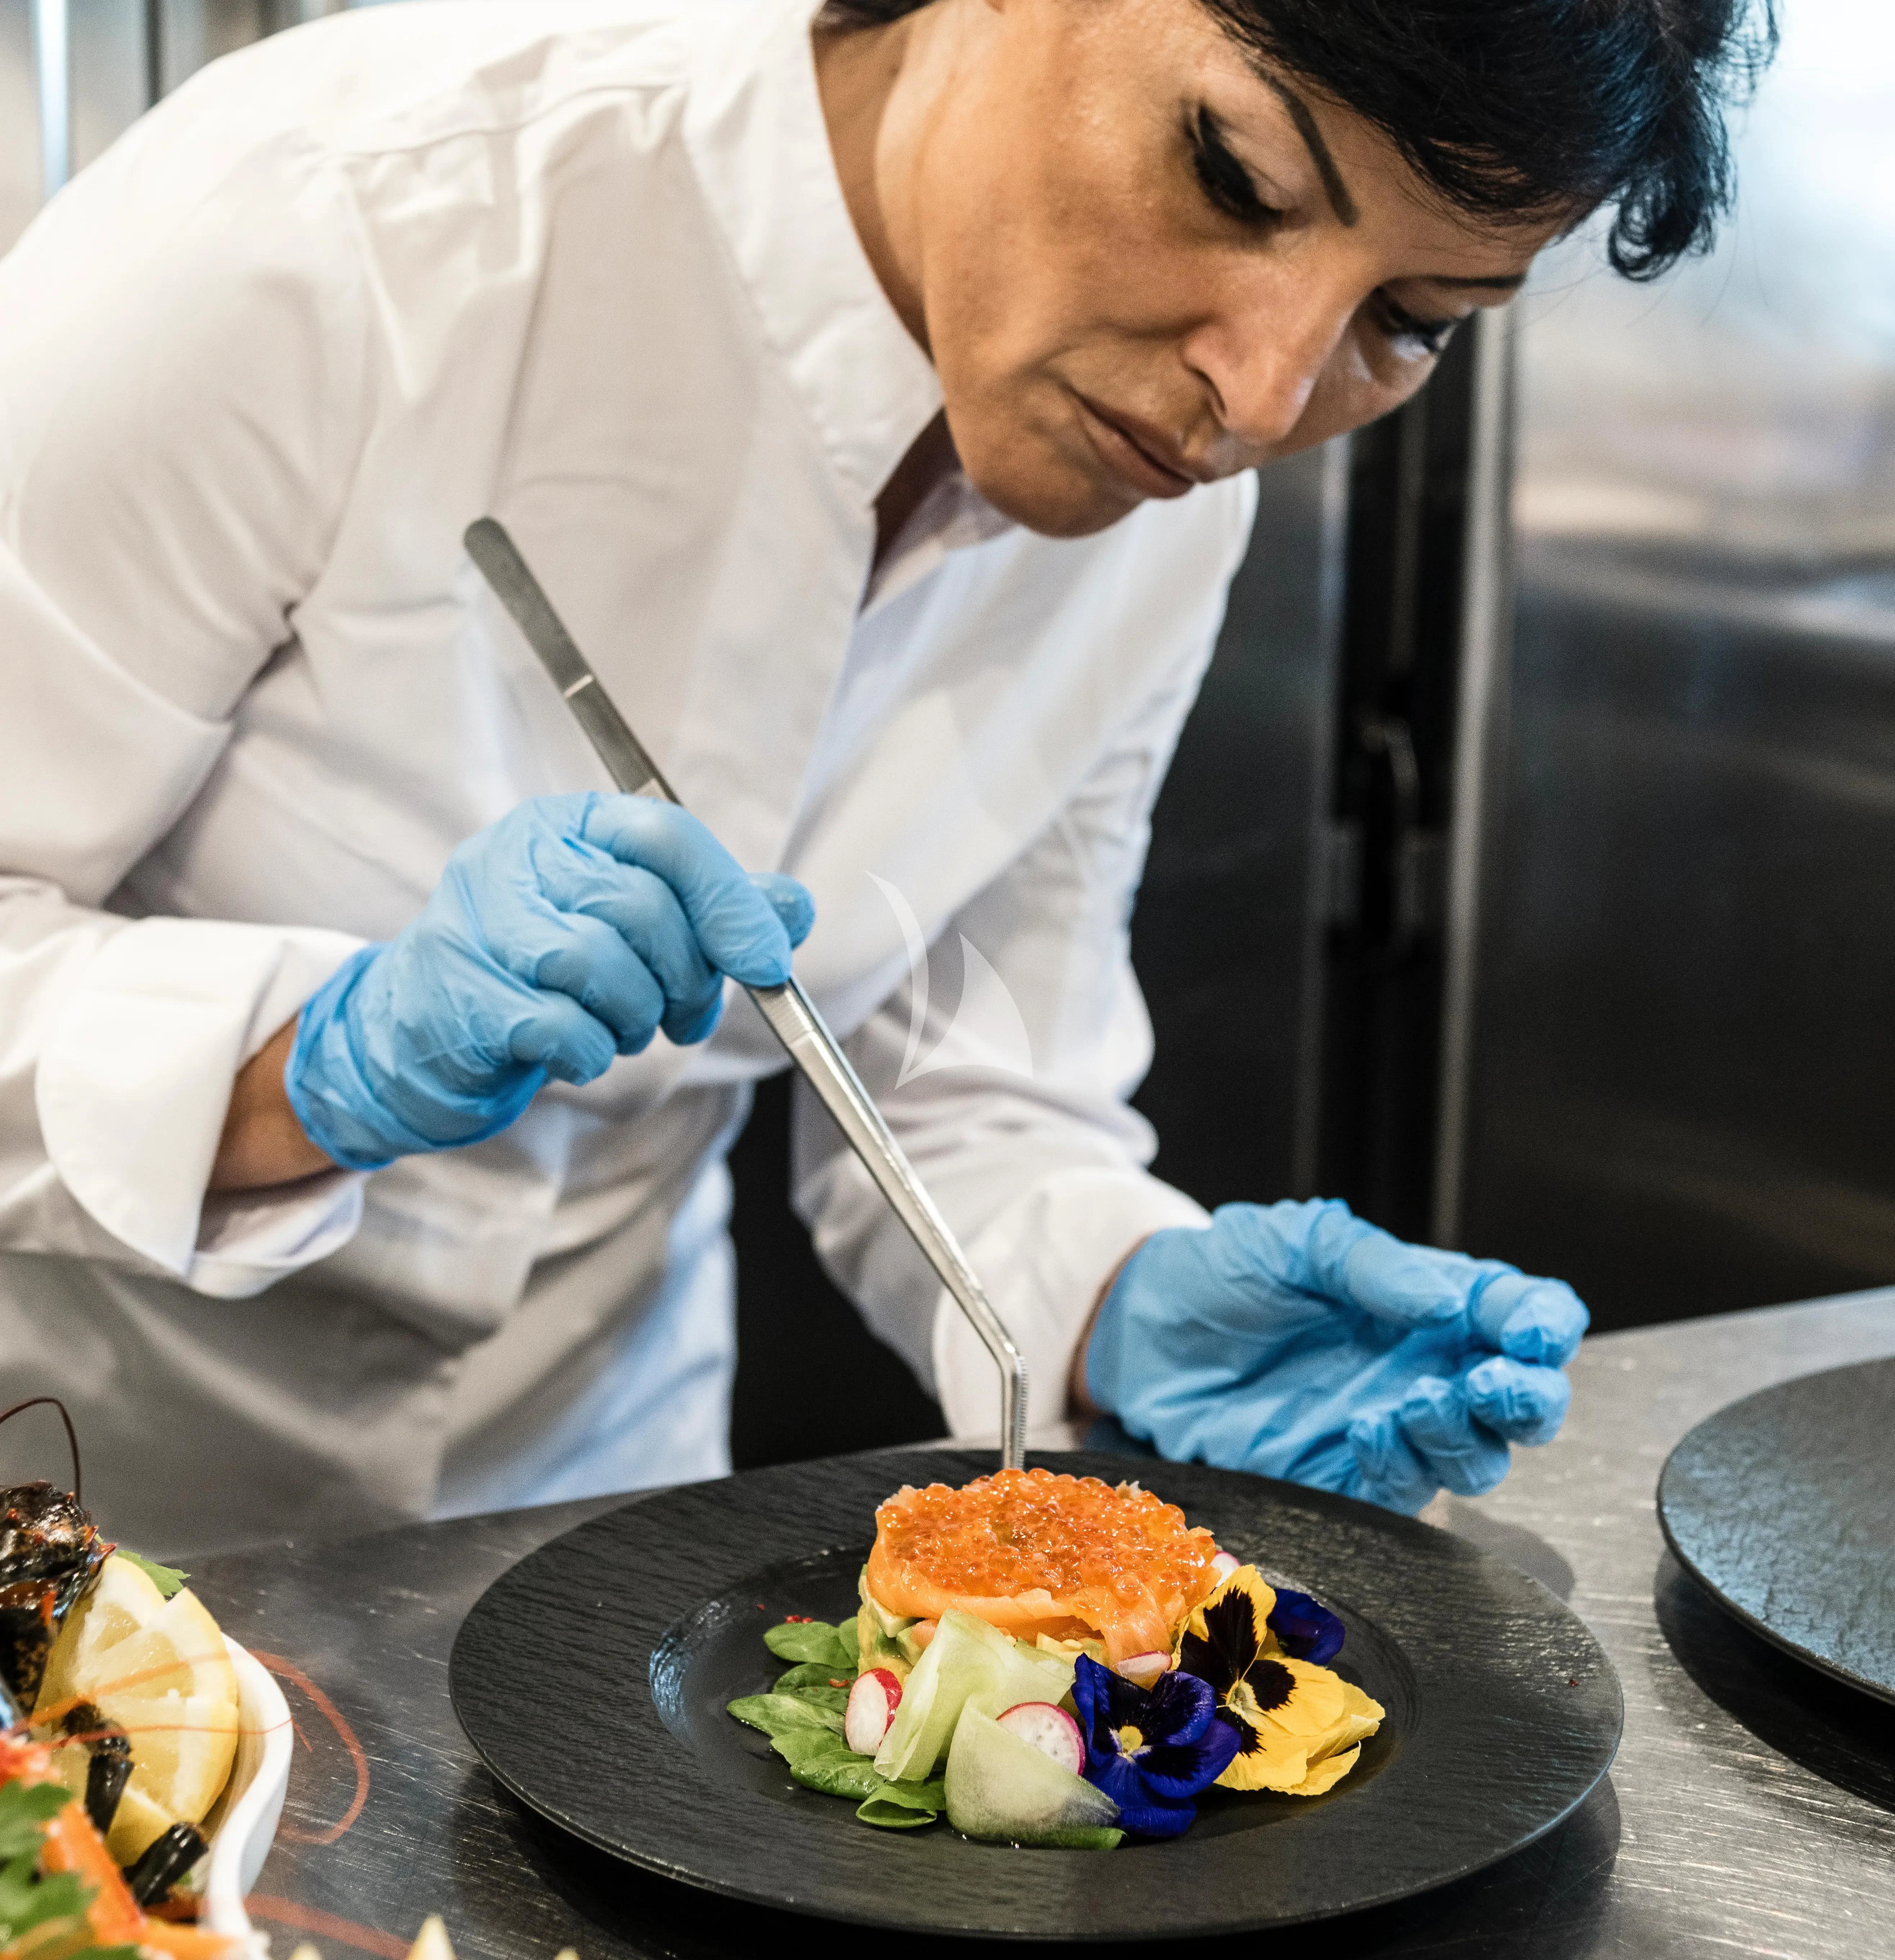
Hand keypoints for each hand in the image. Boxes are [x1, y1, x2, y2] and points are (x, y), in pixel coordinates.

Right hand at [284, 793, 812, 1169]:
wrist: (425, 1034)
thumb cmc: (542, 975)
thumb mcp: (634, 930)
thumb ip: (713, 911)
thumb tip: (793, 909)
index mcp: (566, 826)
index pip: (666, 837)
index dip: (730, 903)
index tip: (767, 960)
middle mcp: (514, 858)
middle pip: (639, 907)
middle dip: (685, 977)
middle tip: (682, 1014)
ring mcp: (475, 923)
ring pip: (597, 964)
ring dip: (633, 1017)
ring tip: (621, 1028)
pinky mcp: (458, 996)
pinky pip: (559, 1026)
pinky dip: (589, 1053)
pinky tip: (577, 1052)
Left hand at [1085, 1199, 1586, 1512]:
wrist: (1142, 1333)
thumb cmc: (1223, 1273)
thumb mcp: (1296, 1243)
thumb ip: (1371, 1265)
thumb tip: (1449, 1302)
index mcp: (1428, 1302)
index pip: (1518, 1315)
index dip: (1543, 1325)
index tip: (1534, 1332)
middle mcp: (1423, 1369)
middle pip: (1519, 1401)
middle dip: (1528, 1397)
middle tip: (1496, 1382)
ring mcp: (1388, 1427)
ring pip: (1475, 1457)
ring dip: (1467, 1436)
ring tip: (1420, 1401)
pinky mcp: (1343, 1476)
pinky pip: (1403, 1492)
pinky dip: (1403, 1466)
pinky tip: (1371, 1431)